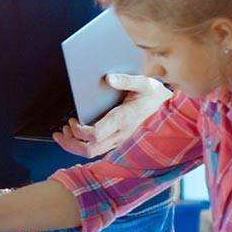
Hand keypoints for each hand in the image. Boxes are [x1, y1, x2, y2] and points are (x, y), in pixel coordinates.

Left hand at [53, 74, 169, 157]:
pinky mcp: (118, 142)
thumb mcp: (145, 84)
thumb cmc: (156, 97)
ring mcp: (119, 141)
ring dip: (74, 145)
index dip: (79, 131)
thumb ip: (127, 80)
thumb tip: (108, 78)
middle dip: (70, 143)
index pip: (95, 135)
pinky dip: (83, 145)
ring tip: (65, 132)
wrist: (170, 112)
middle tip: (61, 131)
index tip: (72, 120)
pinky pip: (97, 149)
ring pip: (92, 152)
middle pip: (89, 150)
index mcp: (124, 120)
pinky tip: (77, 135)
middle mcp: (120, 135)